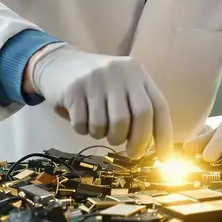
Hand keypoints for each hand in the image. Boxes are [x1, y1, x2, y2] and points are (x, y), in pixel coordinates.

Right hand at [30, 45, 172, 159]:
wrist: (58, 62)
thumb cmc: (97, 83)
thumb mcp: (122, 86)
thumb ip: (138, 108)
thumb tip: (150, 145)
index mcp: (137, 73)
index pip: (158, 106)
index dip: (163, 135)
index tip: (163, 158)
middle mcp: (120, 73)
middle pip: (139, 115)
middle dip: (138, 142)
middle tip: (132, 154)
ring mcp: (96, 80)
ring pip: (109, 125)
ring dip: (105, 136)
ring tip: (99, 127)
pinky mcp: (74, 89)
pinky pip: (84, 125)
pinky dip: (83, 130)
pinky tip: (81, 118)